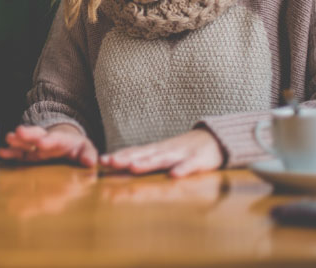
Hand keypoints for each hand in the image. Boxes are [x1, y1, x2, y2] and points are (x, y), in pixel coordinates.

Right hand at [0, 124, 96, 166]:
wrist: (67, 142)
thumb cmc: (78, 148)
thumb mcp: (87, 150)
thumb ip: (88, 155)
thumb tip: (89, 163)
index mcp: (62, 140)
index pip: (55, 139)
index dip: (49, 141)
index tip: (42, 143)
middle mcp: (46, 140)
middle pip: (36, 135)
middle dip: (28, 135)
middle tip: (18, 132)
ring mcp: (35, 146)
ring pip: (25, 142)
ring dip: (17, 141)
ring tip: (8, 138)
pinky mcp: (29, 154)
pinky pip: (18, 153)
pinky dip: (10, 152)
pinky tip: (1, 152)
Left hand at [99, 129, 223, 177]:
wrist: (215, 139)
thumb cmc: (184, 149)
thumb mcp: (163, 153)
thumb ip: (145, 159)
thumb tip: (121, 165)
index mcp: (155, 150)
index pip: (133, 152)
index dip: (117, 156)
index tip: (100, 161)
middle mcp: (164, 151)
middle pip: (142, 155)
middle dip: (125, 159)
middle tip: (108, 163)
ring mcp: (181, 155)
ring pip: (162, 159)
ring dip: (147, 163)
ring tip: (133, 167)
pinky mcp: (198, 161)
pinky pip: (189, 166)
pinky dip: (182, 170)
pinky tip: (174, 176)